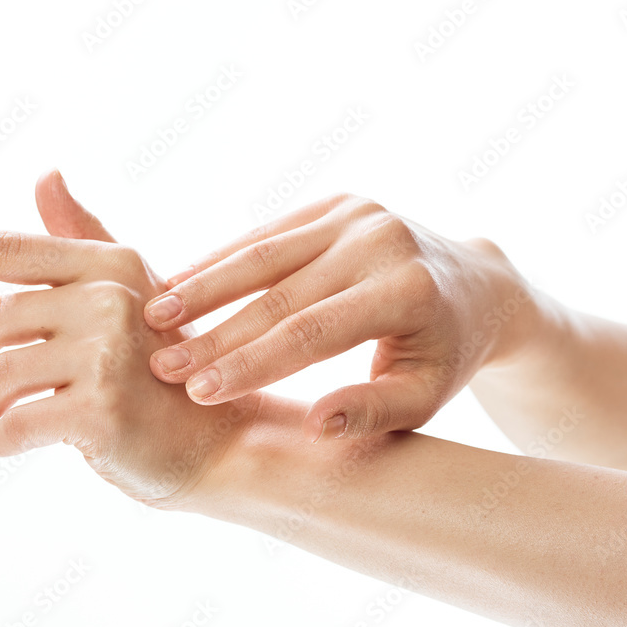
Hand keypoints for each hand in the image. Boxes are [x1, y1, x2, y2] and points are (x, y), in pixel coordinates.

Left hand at [0, 176, 256, 508]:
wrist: (210, 444)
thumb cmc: (159, 372)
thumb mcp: (127, 296)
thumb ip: (82, 238)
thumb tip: (46, 173)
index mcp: (111, 266)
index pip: (12, 250)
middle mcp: (112, 299)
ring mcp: (110, 354)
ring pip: (2, 373)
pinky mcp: (103, 409)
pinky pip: (16, 421)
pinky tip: (2, 445)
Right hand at [142, 193, 533, 441]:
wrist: (473, 286)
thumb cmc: (444, 356)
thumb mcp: (424, 396)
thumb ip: (372, 412)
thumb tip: (314, 423)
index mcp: (406, 291)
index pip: (312, 333)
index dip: (251, 362)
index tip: (199, 392)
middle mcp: (381, 240)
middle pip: (280, 293)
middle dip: (215, 332)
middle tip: (161, 365)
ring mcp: (357, 213)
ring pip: (264, 253)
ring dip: (205, 285)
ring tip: (152, 315)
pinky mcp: (338, 202)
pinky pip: (269, 233)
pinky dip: (222, 258)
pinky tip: (180, 281)